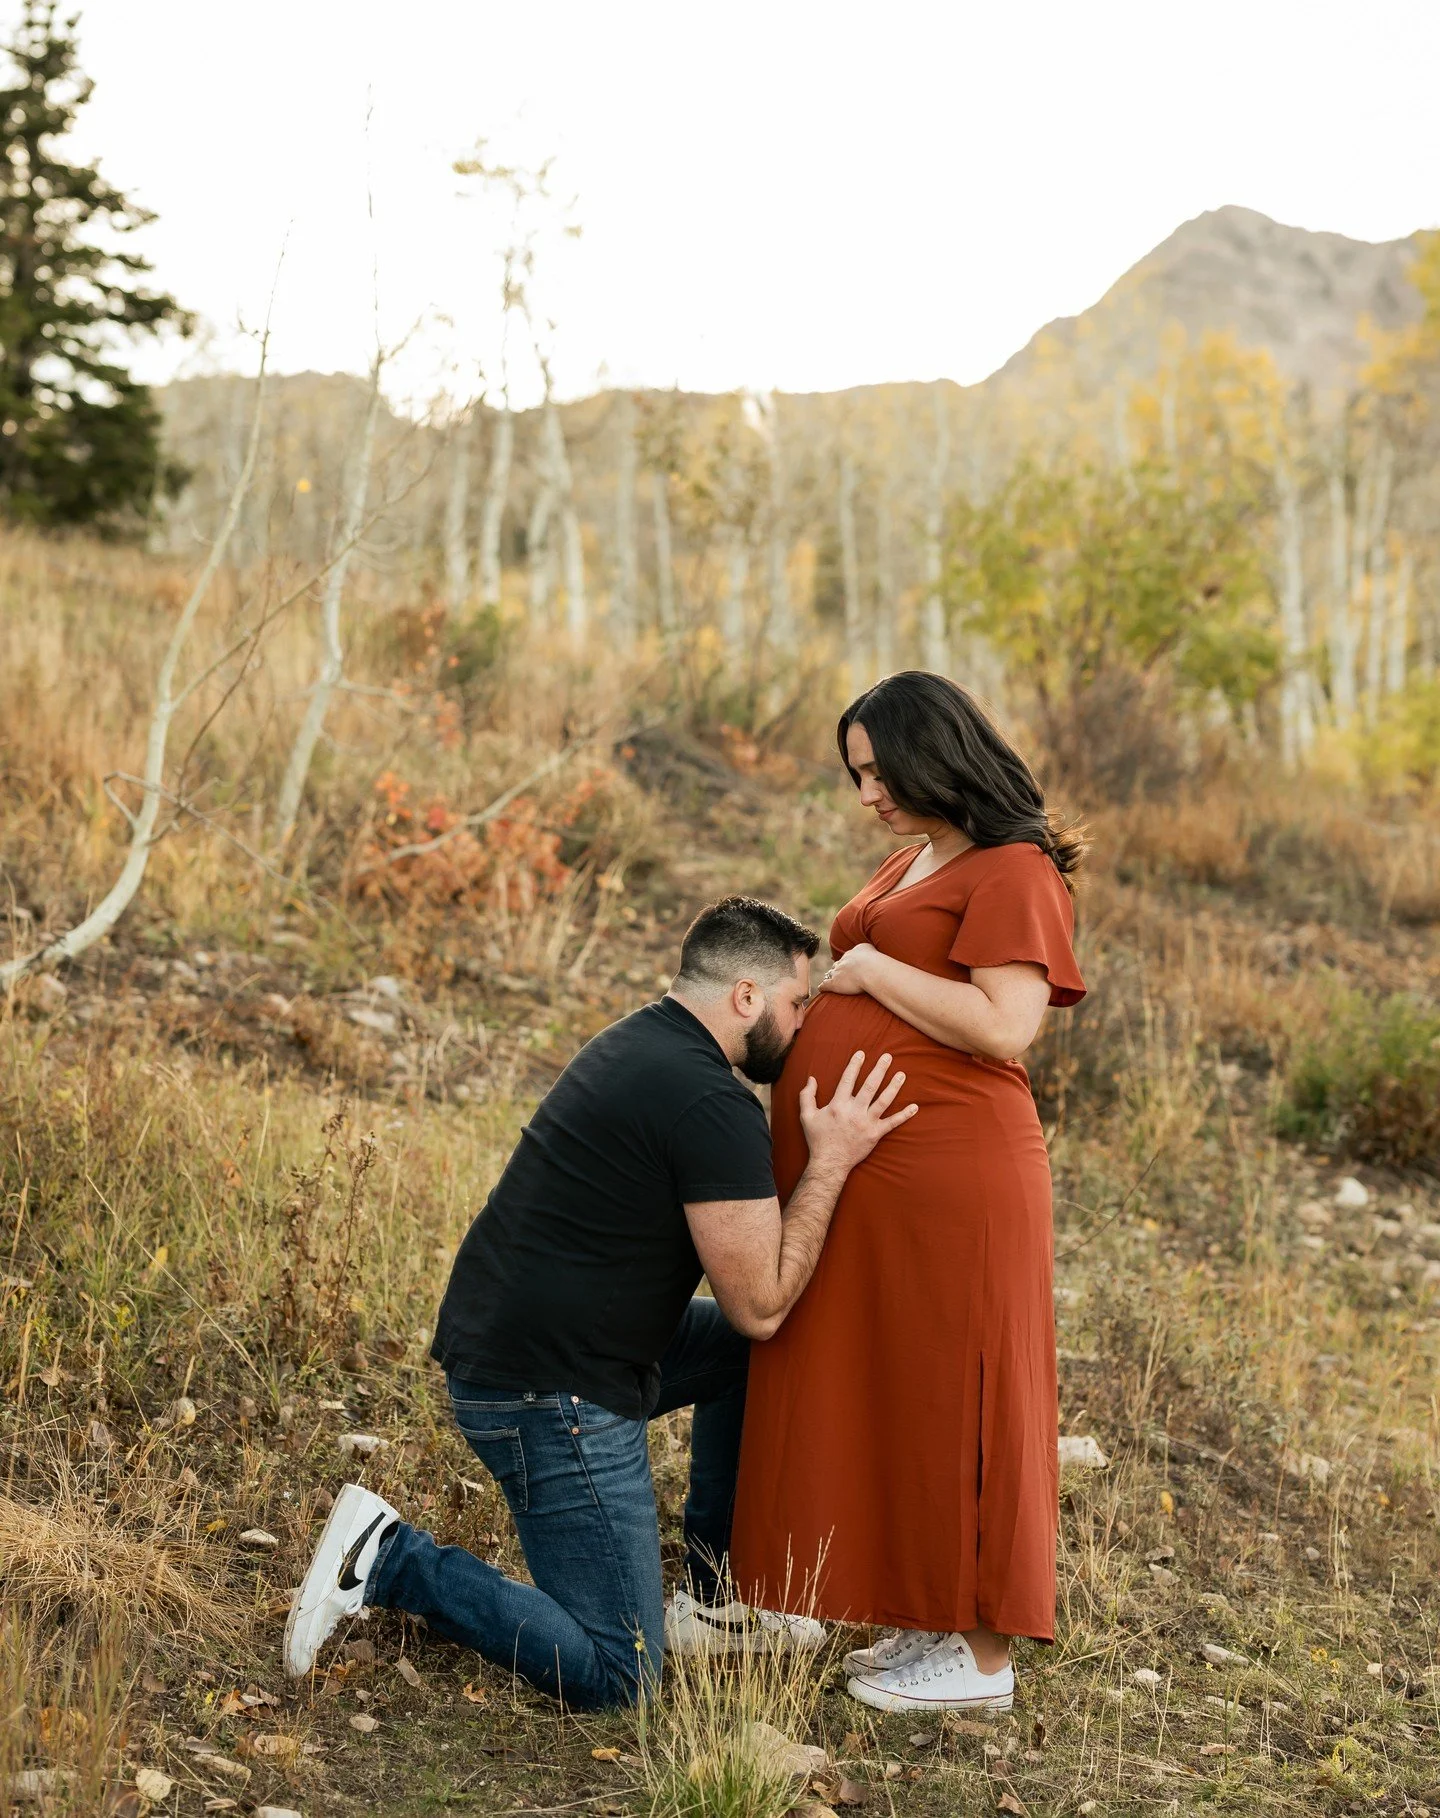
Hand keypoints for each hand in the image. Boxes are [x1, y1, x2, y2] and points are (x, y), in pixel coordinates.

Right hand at [798, 1049, 917, 1175]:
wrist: (829, 1163)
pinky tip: (914, 1107)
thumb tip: (811, 1079)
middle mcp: (854, 1112)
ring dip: (894, 1087)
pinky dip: (904, 1115)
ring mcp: (867, 1123)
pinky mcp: (875, 1134)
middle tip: (888, 1056)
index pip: (848, 1080)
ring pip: (883, 1101)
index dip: (855, 1065)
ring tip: (902, 1074)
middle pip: (869, 1086)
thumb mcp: (806, 1116)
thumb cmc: (818, 1139)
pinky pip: (892, 1123)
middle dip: (879, 1070)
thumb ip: (807, 1096)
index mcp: (838, 1105)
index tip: (862, 1053)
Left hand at [818, 943, 877, 995]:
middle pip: (838, 964)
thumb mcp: (875, 952)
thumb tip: (876, 954)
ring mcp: (838, 972)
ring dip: (830, 976)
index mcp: (854, 953)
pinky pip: (825, 985)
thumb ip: (872, 952)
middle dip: (839, 968)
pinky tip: (821, 989)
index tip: (850, 966)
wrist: (870, 970)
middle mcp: (844, 961)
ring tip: (830, 980)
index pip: (849, 957)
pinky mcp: (834, 983)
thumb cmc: (878, 964)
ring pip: (831, 973)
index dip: (849, 962)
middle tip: (840, 973)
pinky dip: (823, 987)